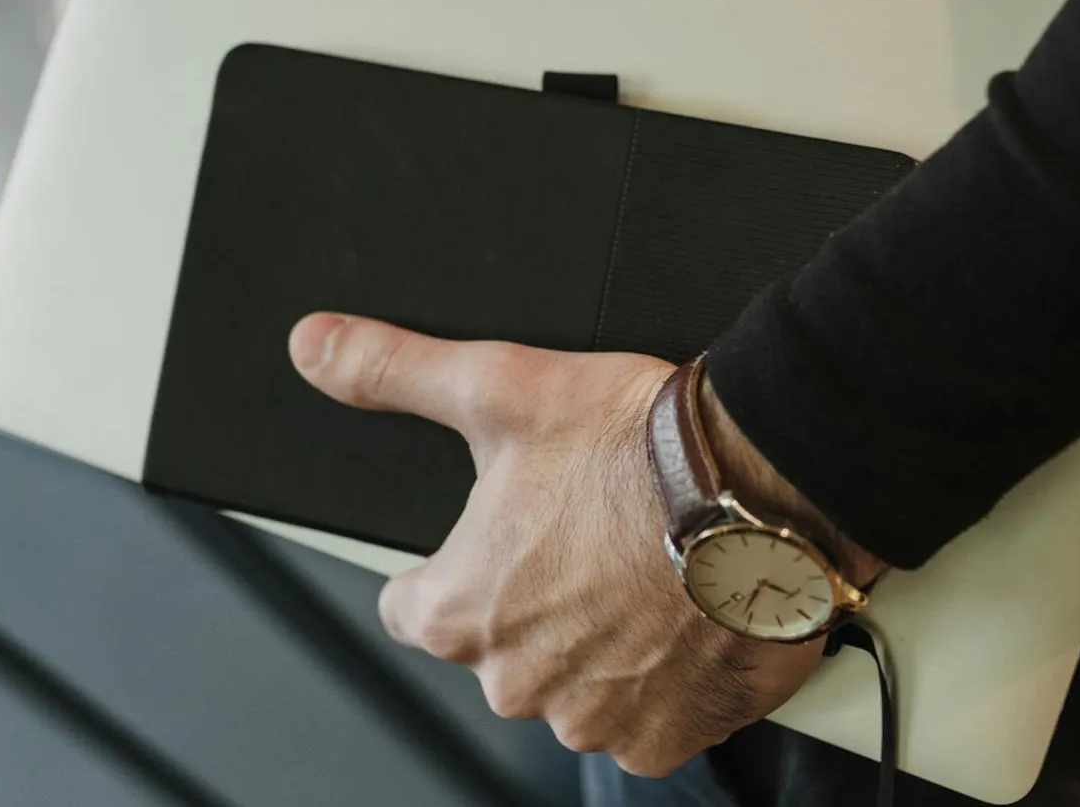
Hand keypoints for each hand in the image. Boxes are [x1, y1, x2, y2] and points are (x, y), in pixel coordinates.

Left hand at [289, 313, 827, 776]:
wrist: (763, 486)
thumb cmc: (636, 450)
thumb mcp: (498, 389)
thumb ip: (393, 370)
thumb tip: (316, 346)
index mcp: (459, 610)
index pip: (409, 606)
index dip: (442, 568)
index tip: (486, 541)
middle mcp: (516, 680)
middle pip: (500, 643)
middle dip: (532, 598)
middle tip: (583, 534)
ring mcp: (595, 716)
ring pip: (573, 680)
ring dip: (596, 640)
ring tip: (636, 568)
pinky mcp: (668, 734)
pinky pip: (643, 717)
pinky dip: (656, 678)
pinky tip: (676, 616)